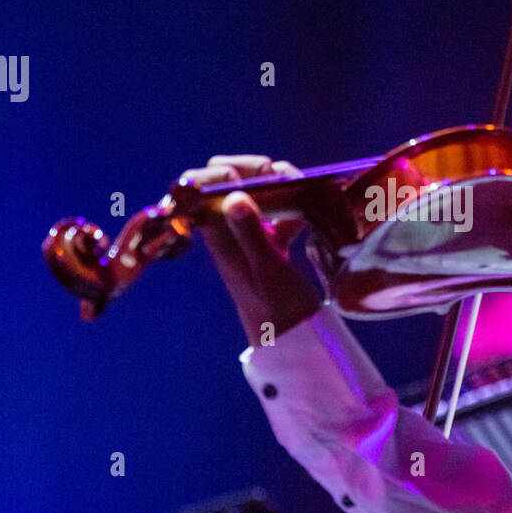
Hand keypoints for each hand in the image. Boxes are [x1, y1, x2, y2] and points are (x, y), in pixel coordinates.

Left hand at [180, 155, 321, 347]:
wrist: (293, 342)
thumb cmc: (279, 311)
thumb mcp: (268, 270)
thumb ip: (250, 233)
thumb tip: (233, 195)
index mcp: (220, 236)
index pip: (202, 188)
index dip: (223, 171)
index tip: (259, 172)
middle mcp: (230, 232)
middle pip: (227, 184)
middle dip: (254, 170)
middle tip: (285, 176)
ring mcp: (249, 237)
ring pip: (253, 194)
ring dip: (275, 183)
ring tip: (301, 188)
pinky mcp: (270, 244)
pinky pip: (276, 212)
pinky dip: (291, 205)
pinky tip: (309, 213)